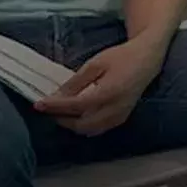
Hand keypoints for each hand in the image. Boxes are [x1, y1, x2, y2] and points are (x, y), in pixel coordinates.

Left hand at [35, 37, 168, 135]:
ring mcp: (120, 116)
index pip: (75, 106)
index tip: (38, 104)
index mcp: (108, 93)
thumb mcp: (95, 64)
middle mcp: (115, 109)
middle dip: (61, 119)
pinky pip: (98, 129)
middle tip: (48, 109)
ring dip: (72, 124)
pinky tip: (77, 116)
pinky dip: (84, 126)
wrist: (147, 58)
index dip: (55, 106)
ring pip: (89, 130)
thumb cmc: (121, 56)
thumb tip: (56, 97)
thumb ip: (76, 82)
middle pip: (81, 124)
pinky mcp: (122, 118)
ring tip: (60, 113)